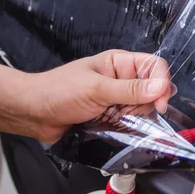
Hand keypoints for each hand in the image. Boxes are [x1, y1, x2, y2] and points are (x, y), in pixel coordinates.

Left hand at [19, 50, 172, 142]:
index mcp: (119, 63)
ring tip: (115, 121)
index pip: (154, 66)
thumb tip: (162, 87)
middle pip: (153, 91)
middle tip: (129, 114)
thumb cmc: (58, 92)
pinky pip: (131, 125)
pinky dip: (128, 130)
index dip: (162, 83)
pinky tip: (116, 130)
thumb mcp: (96, 89)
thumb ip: (130, 90)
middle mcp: (122, 80)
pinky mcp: (112, 118)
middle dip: (146, 105)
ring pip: (143, 110)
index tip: (160, 103)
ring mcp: (117, 100)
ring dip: (135, 120)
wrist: (33, 113)